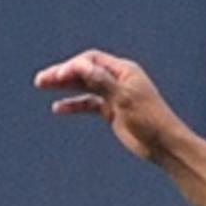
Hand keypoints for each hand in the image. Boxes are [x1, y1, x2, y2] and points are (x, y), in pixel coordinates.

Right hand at [33, 49, 179, 162]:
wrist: (164, 144)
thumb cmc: (149, 119)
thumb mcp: (124, 99)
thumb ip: (102, 82)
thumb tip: (80, 66)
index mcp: (124, 71)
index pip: (92, 60)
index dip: (73, 66)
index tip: (59, 77)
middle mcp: (118, 80)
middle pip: (85, 71)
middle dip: (63, 74)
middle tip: (41, 79)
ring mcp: (114, 96)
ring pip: (84, 86)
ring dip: (64, 86)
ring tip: (42, 85)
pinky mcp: (112, 112)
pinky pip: (88, 104)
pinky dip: (74, 105)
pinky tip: (58, 108)